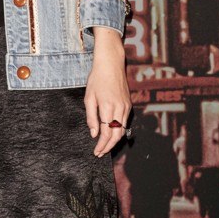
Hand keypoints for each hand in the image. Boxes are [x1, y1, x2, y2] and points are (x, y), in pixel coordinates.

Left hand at [84, 29, 132, 157]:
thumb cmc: (97, 79)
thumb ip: (91, 117)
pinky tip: (112, 134)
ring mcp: (126, 106)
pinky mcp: (129, 104)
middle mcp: (119, 108)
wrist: (111, 64)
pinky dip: (119, 131)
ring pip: (122, 130)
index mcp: (107, 107)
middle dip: (108, 147)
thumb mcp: (89, 98)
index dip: (102, 145)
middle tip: (100, 153)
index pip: (106, 133)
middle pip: (117, 135)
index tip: (96, 152)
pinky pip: (125, 122)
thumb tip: (94, 134)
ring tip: (105, 147)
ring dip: (114, 141)